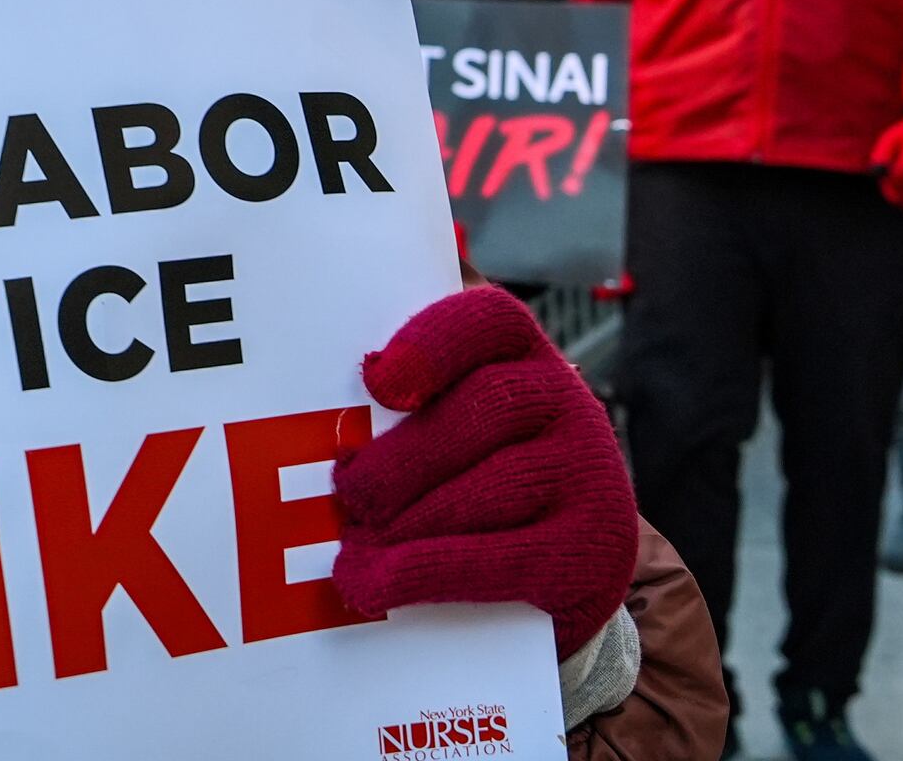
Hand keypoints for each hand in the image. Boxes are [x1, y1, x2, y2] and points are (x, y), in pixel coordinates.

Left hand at [334, 286, 639, 650]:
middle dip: (400, 459)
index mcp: (526, 358)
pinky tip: (374, 584)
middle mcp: (570, 405)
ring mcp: (590, 478)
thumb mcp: (458, 434)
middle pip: (484, 409)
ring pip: (487, 490)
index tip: (375, 381)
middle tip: (345, 494)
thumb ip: (407, 412)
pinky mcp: (587, 555)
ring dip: (405, 524)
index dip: (431, 344)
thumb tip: (312, 426)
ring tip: (349, 550)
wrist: (563, 576)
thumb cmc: (480, 486)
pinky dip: (423, 573)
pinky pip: (496, 560)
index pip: (489, 320)